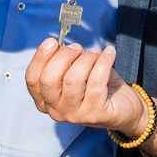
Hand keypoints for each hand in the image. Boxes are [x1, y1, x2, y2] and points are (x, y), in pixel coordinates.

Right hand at [25, 38, 144, 134]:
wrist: (124, 109)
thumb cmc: (96, 86)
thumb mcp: (74, 72)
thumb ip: (63, 61)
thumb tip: (61, 44)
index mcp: (45, 100)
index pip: (32, 79)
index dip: (40, 57)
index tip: (52, 41)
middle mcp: (56, 110)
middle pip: (49, 79)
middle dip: (63, 56)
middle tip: (77, 48)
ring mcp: (75, 115)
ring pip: (73, 79)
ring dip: (85, 59)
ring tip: (94, 53)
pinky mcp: (95, 114)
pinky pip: (96, 81)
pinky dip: (104, 61)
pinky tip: (109, 53)